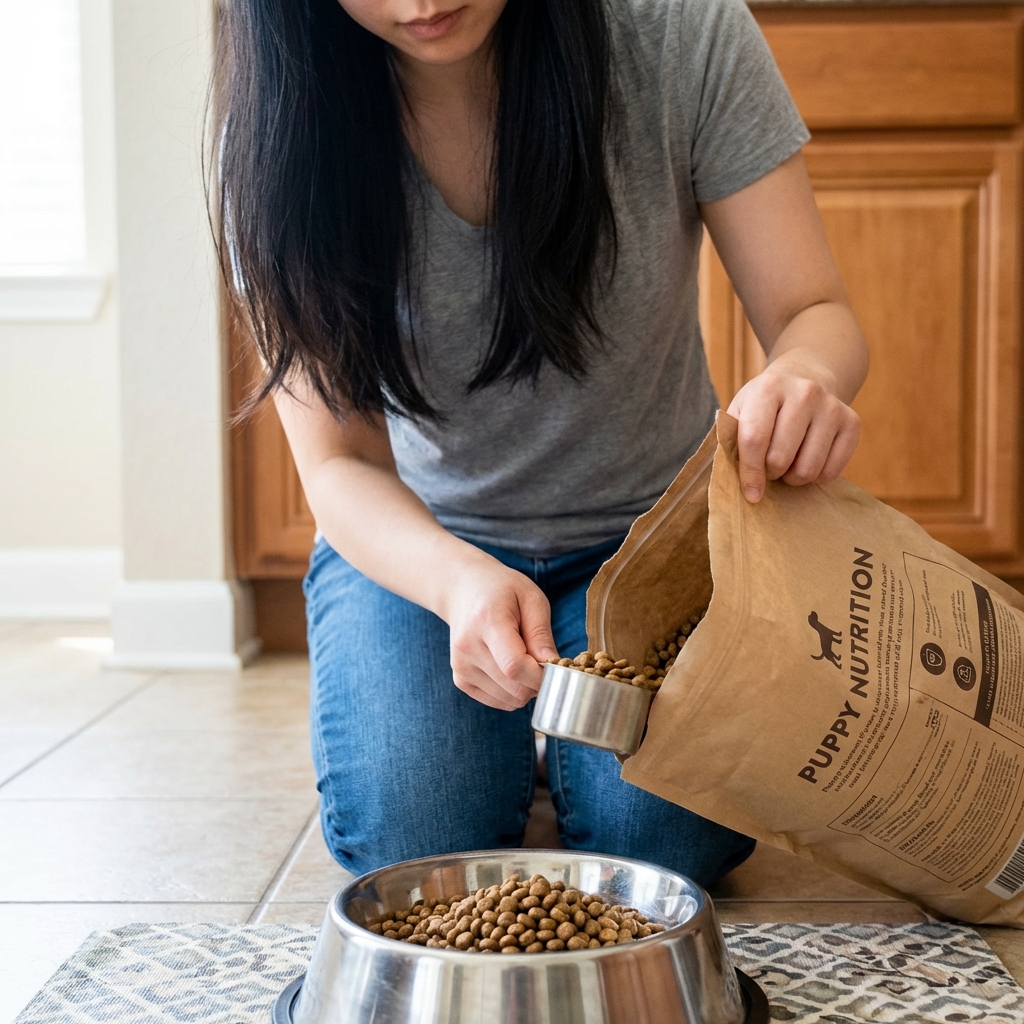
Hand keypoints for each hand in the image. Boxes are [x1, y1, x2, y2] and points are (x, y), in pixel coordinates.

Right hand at [441, 553, 558, 710]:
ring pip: (508, 700)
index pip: (515, 666)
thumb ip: (541, 634)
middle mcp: (468, 647)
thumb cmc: (502, 590)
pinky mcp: (460, 680)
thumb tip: (554, 668)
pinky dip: (512, 692)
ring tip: (524, 659)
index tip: (557, 667)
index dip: (541, 675)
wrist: (463, 590)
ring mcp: (461, 666)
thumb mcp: (531, 598)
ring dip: (526, 687)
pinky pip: (498, 701)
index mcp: (486, 621)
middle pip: (514, 687)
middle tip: (544, 661)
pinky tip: (511, 668)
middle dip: (538, 682)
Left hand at [727, 367, 859, 502]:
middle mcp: (805, 392)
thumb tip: (733, 481)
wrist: (806, 378)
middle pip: (781, 458)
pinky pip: (832, 471)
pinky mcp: (852, 422)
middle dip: (770, 473)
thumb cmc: (765, 405)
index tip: (750, 493)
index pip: (755, 439)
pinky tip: (807, 460)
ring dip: (793, 477)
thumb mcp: (741, 411)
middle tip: (768, 467)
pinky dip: (816, 476)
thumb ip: (731, 440)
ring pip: (808, 469)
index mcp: (769, 387)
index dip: (749, 472)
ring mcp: (832, 406)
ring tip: (787, 464)